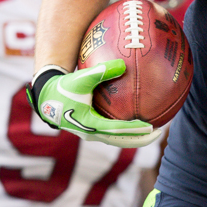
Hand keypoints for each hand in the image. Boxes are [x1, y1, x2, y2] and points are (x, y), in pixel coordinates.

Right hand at [26, 60, 161, 147]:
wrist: (47, 98)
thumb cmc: (63, 87)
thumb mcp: (80, 78)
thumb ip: (100, 71)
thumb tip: (122, 65)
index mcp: (89, 124)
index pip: (117, 131)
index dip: (135, 130)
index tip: (151, 127)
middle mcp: (91, 132)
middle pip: (121, 141)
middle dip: (141, 139)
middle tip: (160, 133)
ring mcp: (91, 133)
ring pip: (117, 140)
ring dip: (135, 137)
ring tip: (152, 131)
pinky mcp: (91, 129)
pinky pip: (113, 134)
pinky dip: (126, 131)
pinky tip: (136, 120)